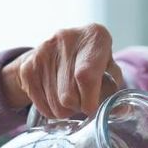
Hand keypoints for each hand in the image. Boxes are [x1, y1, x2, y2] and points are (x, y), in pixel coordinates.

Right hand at [0, 24, 122, 118]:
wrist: (60, 49)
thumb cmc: (94, 63)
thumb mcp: (109, 70)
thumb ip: (114, 90)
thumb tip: (120, 111)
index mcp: (94, 36)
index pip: (86, 76)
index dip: (89, 100)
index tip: (91, 109)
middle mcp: (66, 38)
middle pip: (69, 95)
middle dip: (78, 106)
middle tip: (83, 100)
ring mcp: (43, 51)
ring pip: (55, 104)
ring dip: (66, 110)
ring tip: (71, 97)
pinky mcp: (28, 66)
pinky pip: (42, 105)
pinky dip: (51, 110)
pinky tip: (57, 97)